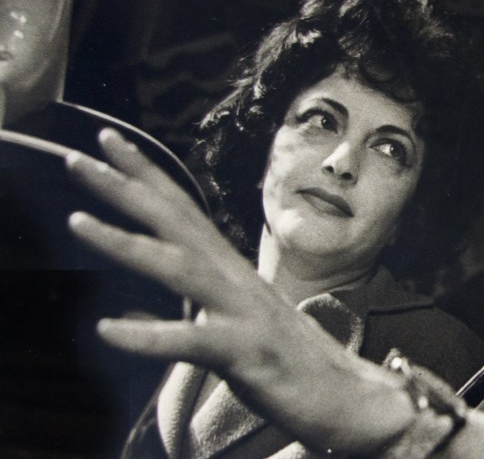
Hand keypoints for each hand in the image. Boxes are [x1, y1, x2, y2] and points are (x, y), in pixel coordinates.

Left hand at [66, 128, 414, 453]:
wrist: (351, 398)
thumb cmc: (288, 365)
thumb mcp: (226, 334)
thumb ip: (178, 317)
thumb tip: (120, 317)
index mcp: (229, 272)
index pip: (182, 211)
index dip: (145, 174)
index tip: (108, 139)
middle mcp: (235, 280)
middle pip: (176, 223)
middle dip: (126, 187)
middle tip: (78, 154)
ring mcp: (244, 312)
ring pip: (181, 268)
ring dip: (128, 243)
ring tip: (76, 222)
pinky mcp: (248, 352)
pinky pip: (194, 341)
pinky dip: (150, 334)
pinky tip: (107, 330)